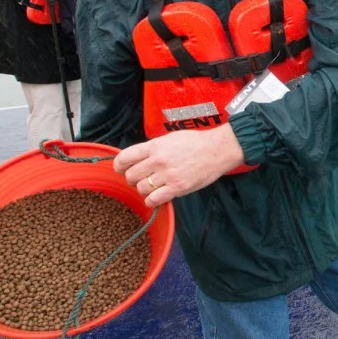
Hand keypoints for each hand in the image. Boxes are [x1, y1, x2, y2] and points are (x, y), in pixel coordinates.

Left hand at [113, 125, 246, 207]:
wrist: (218, 149)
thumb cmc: (196, 142)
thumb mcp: (170, 138)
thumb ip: (152, 148)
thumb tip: (138, 158)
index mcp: (154, 146)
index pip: (124, 158)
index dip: (119, 166)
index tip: (122, 169)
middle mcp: (158, 161)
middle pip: (130, 176)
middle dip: (133, 179)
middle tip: (142, 179)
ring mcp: (167, 175)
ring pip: (141, 189)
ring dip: (144, 190)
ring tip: (154, 186)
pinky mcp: (178, 187)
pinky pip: (154, 199)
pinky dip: (152, 200)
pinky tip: (158, 196)